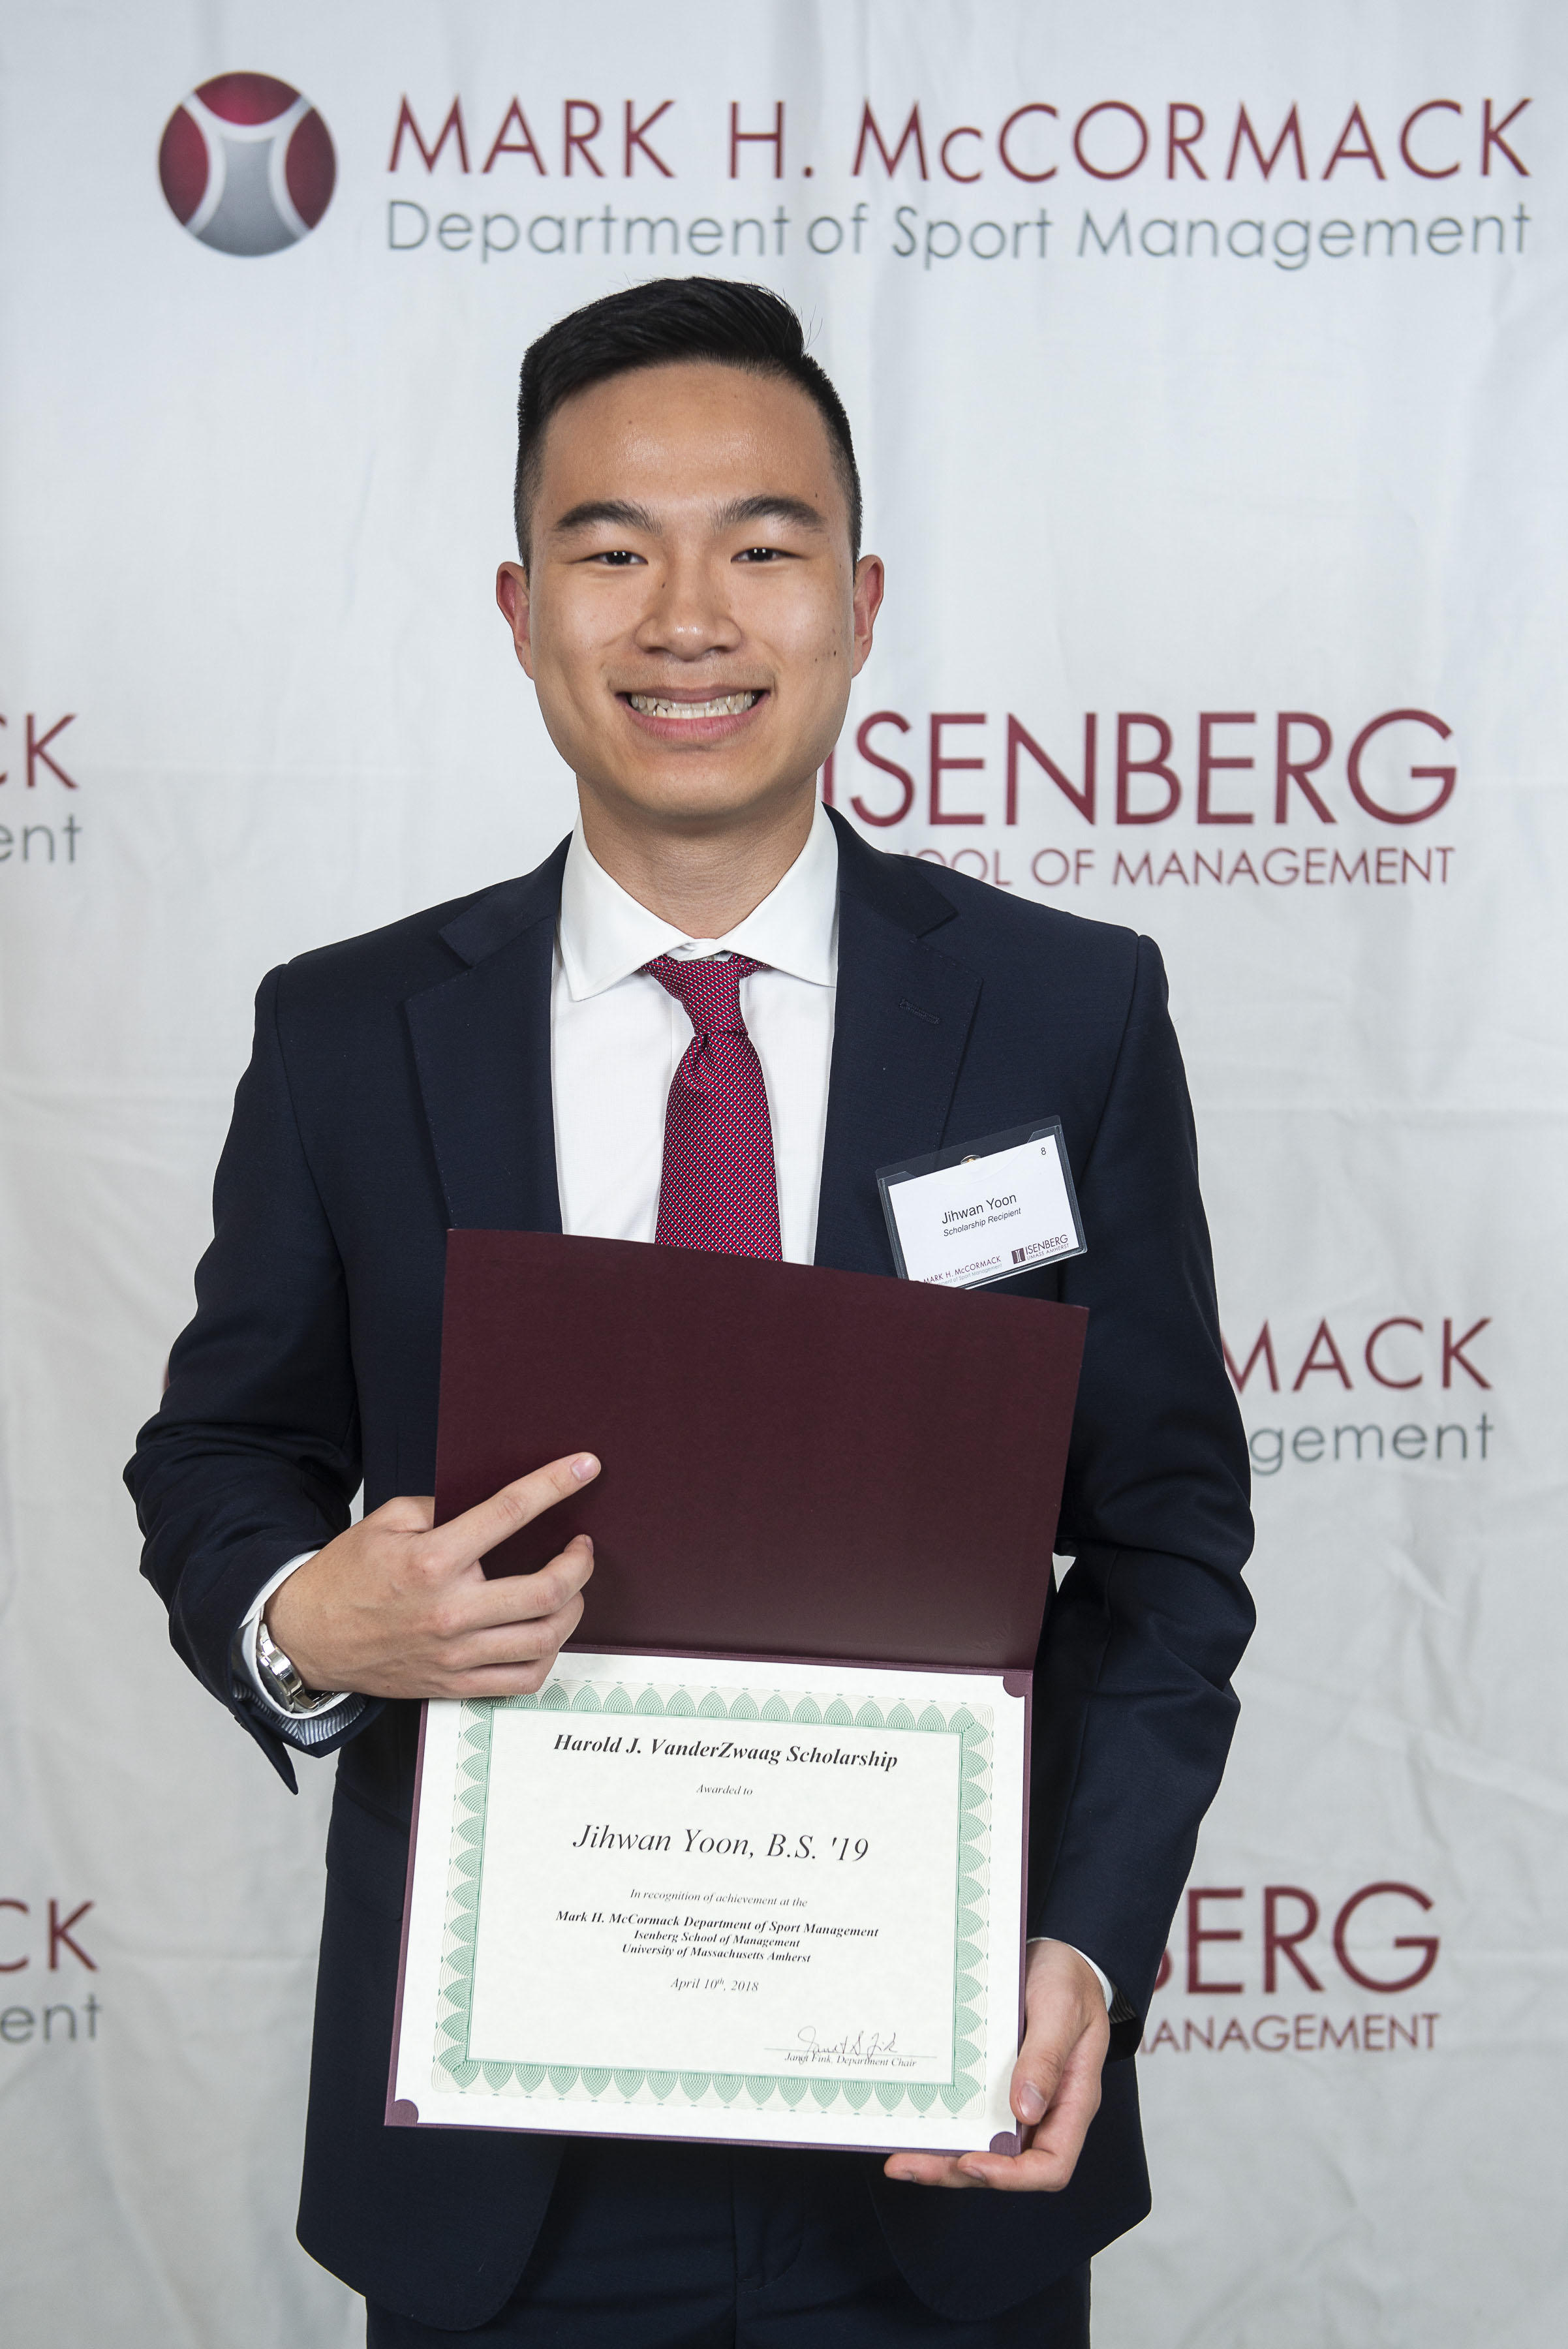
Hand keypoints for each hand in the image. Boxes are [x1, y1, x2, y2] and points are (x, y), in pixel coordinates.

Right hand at [264, 1452, 600, 1700]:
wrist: (308, 1638)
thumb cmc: (346, 1577)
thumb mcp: (385, 1522)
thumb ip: (439, 1505)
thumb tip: (490, 1496)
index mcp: (431, 1561)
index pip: (509, 1513)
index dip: (554, 1485)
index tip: (586, 1467)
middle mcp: (449, 1611)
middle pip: (545, 1590)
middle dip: (580, 1563)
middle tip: (581, 1547)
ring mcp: (455, 1654)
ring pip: (544, 1638)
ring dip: (573, 1608)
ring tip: (571, 1588)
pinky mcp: (455, 1684)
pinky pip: (523, 1680)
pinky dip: (549, 1655)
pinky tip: (548, 1632)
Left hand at [883, 1938, 1109, 2191]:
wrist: (1057, 1953)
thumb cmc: (1069, 1980)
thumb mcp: (1062, 2010)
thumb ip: (1047, 2058)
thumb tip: (1025, 2109)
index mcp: (1072, 2102)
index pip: (1051, 2165)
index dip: (1012, 2176)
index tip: (972, 2162)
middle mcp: (1043, 2111)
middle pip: (1005, 2165)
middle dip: (956, 2171)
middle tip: (909, 2165)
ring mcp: (1016, 2100)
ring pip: (981, 2147)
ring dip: (940, 2157)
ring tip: (899, 2158)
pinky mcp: (993, 2084)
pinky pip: (969, 2115)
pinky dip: (942, 2124)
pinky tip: (912, 2122)